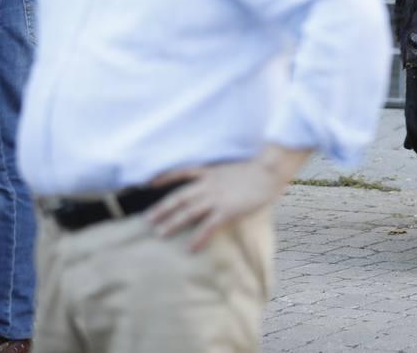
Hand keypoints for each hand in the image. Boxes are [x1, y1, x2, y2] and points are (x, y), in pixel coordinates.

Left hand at [147, 149, 303, 251]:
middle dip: (162, 209)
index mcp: (210, 172)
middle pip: (179, 197)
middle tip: (146, 220)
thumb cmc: (259, 169)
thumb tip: (224, 184)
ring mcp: (216, 197)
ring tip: (160, 234)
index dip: (165, 178)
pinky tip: (190, 249)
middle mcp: (209, 184)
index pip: (182, 173)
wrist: (270, 170)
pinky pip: (208, 227)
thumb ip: (225, 177)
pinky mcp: (227, 210)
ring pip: (188, 212)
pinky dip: (198, 238)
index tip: (150, 183)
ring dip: (172, 223)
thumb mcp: (236, 168)